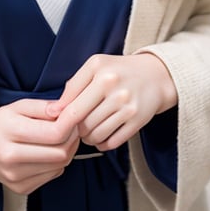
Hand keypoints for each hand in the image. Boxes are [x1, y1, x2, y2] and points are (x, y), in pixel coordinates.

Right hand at [0, 99, 79, 194]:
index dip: (71, 124)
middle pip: (61, 153)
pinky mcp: (21, 188)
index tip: (73, 115)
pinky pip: (53, 175)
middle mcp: (12, 158)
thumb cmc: (2, 123)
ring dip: (68, 150)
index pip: (55, 133)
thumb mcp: (19, 106)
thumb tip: (65, 110)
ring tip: (61, 137)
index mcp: (12, 132)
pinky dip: (57, 163)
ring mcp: (16, 177)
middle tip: (71, 126)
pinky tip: (50, 151)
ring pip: (60, 166)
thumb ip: (43, 106)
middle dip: (72, 138)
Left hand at [47, 53, 177, 151]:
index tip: (58, 122)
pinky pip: (112, 142)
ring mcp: (127, 105)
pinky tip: (101, 136)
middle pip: (82, 122)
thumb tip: (54, 110)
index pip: (71, 104)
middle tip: (76, 126)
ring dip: (88, 138)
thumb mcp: (96, 66)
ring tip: (88, 131)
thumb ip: (74, 85)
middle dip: (75, 129)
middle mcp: (113, 87)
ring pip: (96, 134)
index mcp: (99, 70)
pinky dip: (102, 144)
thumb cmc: (118, 71)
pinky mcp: (137, 121)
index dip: (60, 118)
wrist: (155, 75)